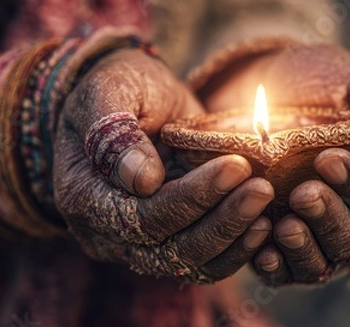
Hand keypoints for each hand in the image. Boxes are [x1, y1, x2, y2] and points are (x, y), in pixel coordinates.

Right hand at [53, 49, 274, 282]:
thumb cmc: (118, 87)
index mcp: (83, 195)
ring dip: (232, 237)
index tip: (234, 166)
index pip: (139, 217)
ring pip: (188, 262)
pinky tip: (262, 225)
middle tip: (262, 187)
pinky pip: (201, 262)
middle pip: (167, 249)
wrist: (133, 98)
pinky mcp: (166, 241)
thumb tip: (143, 182)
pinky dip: (234, 249)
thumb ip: (114, 131)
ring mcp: (136, 242)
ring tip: (266, 202)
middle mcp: (105, 231)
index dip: (190, 198)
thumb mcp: (108, 90)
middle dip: (220, 220)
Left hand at [197, 41, 349, 284]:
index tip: (329, 159)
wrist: (259, 83)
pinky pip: (282, 270)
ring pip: (323, 262)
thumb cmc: (317, 82)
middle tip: (305, 192)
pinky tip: (262, 251)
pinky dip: (276, 265)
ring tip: (286, 224)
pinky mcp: (276, 242)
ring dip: (307, 246)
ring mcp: (313, 231)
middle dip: (333, 217)